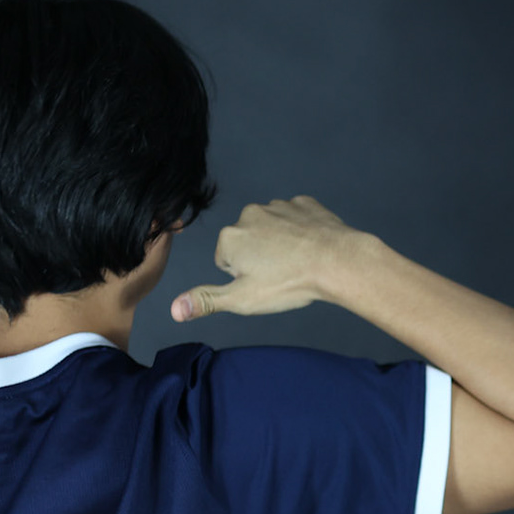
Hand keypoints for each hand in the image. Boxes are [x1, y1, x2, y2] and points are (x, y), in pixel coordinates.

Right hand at [170, 195, 359, 321]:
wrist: (338, 261)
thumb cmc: (289, 283)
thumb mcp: (243, 300)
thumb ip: (206, 301)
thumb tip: (175, 309)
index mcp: (230, 236)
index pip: (226, 261)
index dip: (244, 276)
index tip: (263, 282)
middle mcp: (250, 214)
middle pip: (248, 241)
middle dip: (260, 257)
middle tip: (282, 274)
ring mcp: (279, 205)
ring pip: (272, 229)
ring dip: (281, 243)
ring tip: (299, 263)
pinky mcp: (305, 203)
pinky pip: (297, 218)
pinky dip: (302, 231)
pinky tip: (313, 247)